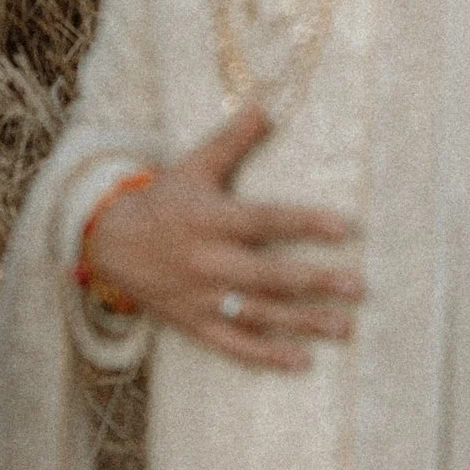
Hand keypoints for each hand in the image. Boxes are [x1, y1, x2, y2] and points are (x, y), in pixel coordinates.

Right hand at [82, 104, 360, 369]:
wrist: (111, 244)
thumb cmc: (164, 201)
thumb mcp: (193, 166)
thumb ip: (232, 141)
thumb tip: (266, 107)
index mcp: (210, 219)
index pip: (265, 220)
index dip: (306, 223)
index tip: (347, 228)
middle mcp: (208, 261)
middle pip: (268, 275)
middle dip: (315, 282)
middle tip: (358, 287)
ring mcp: (201, 298)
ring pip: (258, 314)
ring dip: (302, 322)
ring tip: (344, 327)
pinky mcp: (195, 325)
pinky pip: (234, 346)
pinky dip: (266, 356)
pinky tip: (302, 362)